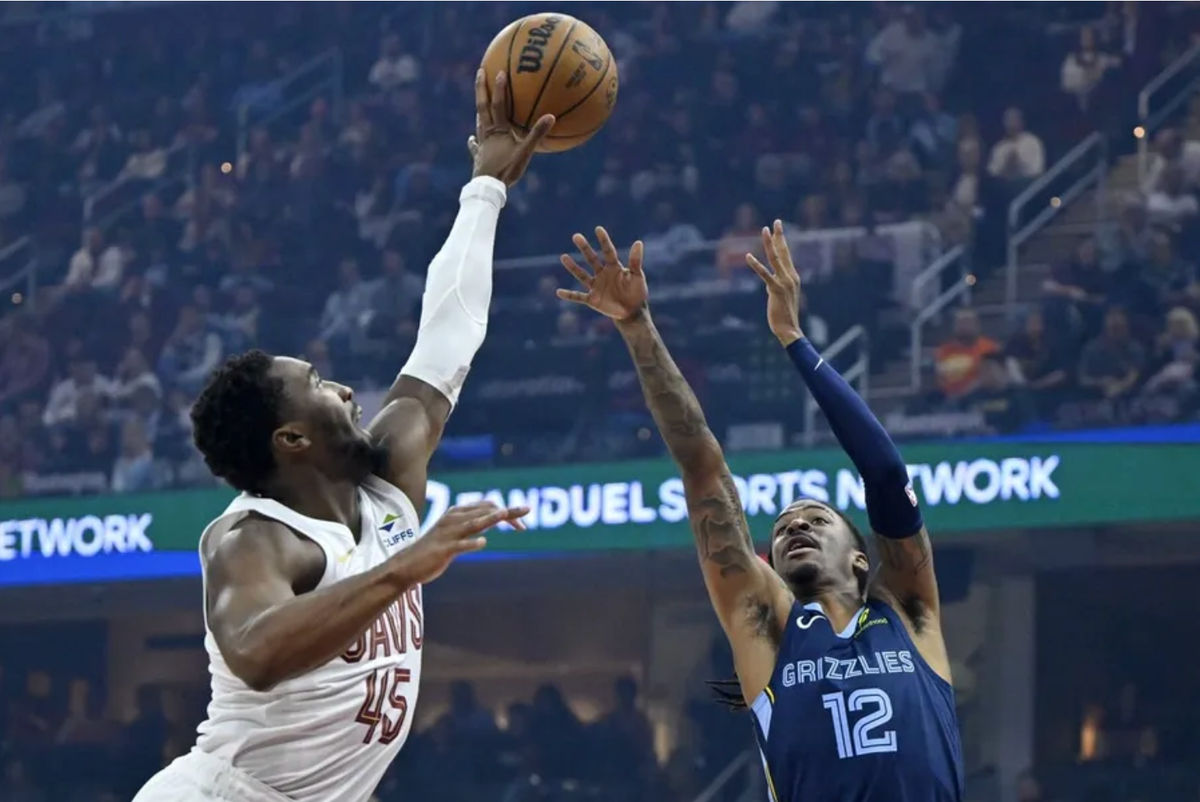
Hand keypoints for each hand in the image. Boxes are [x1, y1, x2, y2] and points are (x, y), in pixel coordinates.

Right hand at [401, 502, 527, 583]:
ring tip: (505, 515)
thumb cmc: (434, 549)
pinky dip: (471, 543)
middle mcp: (453, 519)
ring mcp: (448, 534)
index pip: (487, 505)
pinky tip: (483, 542)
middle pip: (485, 511)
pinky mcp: (443, 549)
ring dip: (490, 518)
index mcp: (457, 513)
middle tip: (526, 516)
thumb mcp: (454, 533)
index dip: (507, 512)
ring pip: (473, 523)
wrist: (408, 565)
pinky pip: (460, 545)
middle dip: (507, 513)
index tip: (522, 525)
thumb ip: (471, 525)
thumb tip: (491, 520)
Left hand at [469, 70, 554, 186]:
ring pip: (479, 122)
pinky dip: (474, 141)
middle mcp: (487, 134)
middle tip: (479, 72)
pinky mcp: (479, 157)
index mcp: (498, 130)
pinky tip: (472, 139)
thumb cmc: (507, 170)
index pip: (498, 104)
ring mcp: (481, 145)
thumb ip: (537, 134)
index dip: (499, 88)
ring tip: (479, 102)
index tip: (499, 71)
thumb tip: (551, 116)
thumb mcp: (525, 152)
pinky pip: (476, 146)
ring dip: (479, 110)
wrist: (489, 188)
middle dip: (481, 88)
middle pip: (482, 107)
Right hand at [557, 227, 647, 321]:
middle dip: (585, 248)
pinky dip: (569, 295)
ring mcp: (596, 286)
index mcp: (614, 267)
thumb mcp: (637, 276)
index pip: (608, 251)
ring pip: (582, 275)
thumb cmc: (637, 292)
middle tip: (576, 236)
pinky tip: (558, 292)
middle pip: (592, 259)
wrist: (632, 311)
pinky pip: (578, 297)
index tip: (598, 229)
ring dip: (573, 267)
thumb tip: (638, 242)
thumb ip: (635, 261)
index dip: (603, 240)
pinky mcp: (592, 299)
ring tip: (563, 257)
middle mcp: (603, 274)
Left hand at [745, 219, 803, 345]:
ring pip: (775, 258)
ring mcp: (784, 282)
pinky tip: (748, 256)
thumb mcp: (780, 297)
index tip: (778, 229)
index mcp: (793, 277)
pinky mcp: (776, 289)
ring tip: (764, 230)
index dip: (781, 241)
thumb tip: (768, 284)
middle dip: (779, 236)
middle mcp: (791, 276)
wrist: (790, 329)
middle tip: (776, 221)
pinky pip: (764, 274)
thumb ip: (775, 287)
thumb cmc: (784, 315)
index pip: (786, 255)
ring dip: (769, 243)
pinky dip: (756, 265)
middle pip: (784, 252)